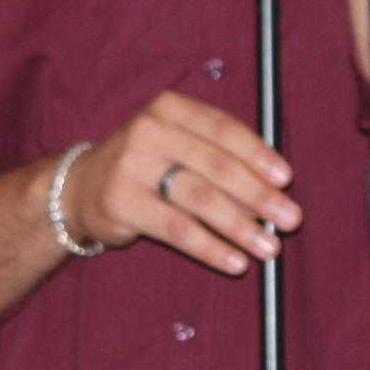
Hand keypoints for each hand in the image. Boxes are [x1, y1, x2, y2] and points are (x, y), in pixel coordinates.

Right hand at [63, 92, 300, 274]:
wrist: (80, 186)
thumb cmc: (146, 164)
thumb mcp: (177, 141)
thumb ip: (219, 154)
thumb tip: (274, 188)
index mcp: (170, 108)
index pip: (223, 128)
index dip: (258, 154)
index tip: (286, 179)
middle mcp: (149, 131)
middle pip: (216, 165)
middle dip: (259, 195)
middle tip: (289, 219)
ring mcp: (132, 166)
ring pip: (200, 199)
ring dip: (241, 226)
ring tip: (269, 247)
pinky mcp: (121, 203)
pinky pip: (177, 230)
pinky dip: (212, 248)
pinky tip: (235, 261)